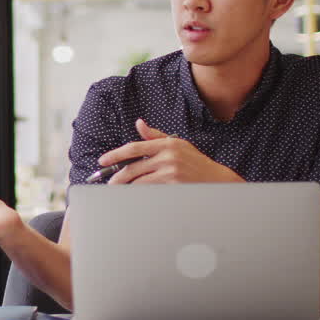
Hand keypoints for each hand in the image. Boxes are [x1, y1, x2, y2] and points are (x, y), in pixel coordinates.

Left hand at [100, 119, 242, 184]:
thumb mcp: (177, 144)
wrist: (217, 179)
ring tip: (119, 191)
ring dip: (127, 188)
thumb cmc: (195, 162)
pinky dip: (139, 194)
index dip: (115, 155)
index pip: (134, 148)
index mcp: (166, 144)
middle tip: (109, 183)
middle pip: (133, 167)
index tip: (102, 161)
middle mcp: (168, 156)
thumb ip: (156, 136)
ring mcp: (171, 172)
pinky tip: (133, 196)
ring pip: (139, 182)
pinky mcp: (174, 185)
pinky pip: (150, 191)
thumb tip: (138, 123)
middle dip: (117, 177)